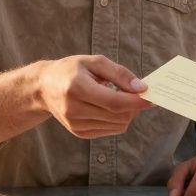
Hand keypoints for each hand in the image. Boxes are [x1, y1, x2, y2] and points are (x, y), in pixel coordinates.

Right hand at [37, 55, 152, 138]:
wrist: (43, 87)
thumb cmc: (71, 70)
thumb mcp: (94, 62)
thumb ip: (119, 74)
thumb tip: (142, 88)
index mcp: (77, 87)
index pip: (113, 102)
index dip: (136, 102)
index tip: (151, 97)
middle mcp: (74, 109)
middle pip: (117, 116)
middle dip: (134, 107)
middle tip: (137, 94)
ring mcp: (75, 124)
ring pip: (116, 126)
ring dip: (127, 114)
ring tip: (120, 98)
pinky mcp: (78, 133)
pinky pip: (109, 131)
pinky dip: (116, 120)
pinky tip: (109, 108)